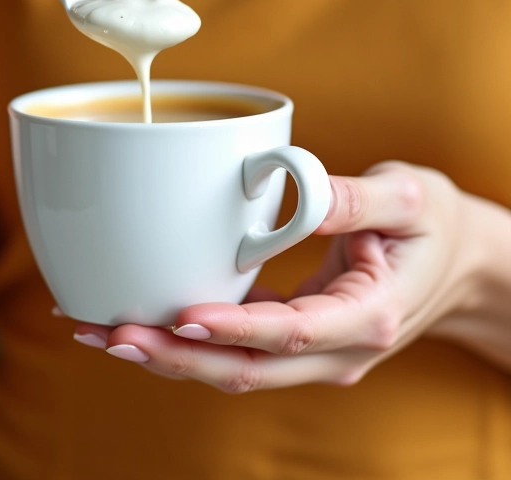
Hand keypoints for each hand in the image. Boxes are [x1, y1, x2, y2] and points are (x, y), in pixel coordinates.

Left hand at [74, 161, 483, 390]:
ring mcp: (315, 353)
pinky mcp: (296, 340)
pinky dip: (188, 339)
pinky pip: (237, 349)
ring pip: (234, 367)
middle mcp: (337, 350)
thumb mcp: (408, 198)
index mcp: (367, 317)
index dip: (232, 328)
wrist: (458, 265)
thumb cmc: (433, 226)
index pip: (290, 332)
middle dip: (174, 355)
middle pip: (246, 368)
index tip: (179, 313)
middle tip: (109, 333)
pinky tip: (146, 319)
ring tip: (102, 332)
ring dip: (168, 354)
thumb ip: (353, 199)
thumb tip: (297, 193)